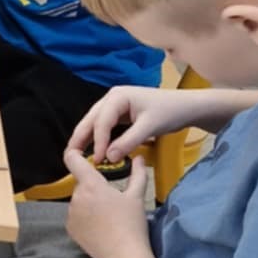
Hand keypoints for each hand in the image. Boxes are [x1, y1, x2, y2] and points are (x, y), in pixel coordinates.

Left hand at [63, 149, 152, 257]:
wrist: (123, 256)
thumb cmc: (131, 225)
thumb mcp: (137, 196)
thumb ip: (138, 173)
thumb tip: (139, 159)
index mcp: (91, 185)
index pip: (73, 160)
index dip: (74, 153)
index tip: (80, 153)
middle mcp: (76, 197)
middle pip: (82, 184)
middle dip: (94, 187)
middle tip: (111, 199)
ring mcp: (71, 214)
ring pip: (79, 201)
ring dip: (89, 203)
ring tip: (108, 216)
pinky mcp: (70, 228)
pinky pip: (76, 216)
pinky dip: (85, 218)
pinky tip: (101, 226)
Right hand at [69, 85, 189, 165]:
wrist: (186, 106)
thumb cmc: (170, 111)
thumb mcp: (150, 127)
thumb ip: (128, 142)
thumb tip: (108, 158)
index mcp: (118, 96)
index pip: (101, 120)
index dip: (97, 141)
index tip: (97, 160)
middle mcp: (112, 98)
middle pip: (91, 119)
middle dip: (80, 137)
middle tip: (71, 157)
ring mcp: (115, 105)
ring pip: (95, 122)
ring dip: (87, 138)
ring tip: (77, 155)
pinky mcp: (120, 113)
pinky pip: (104, 126)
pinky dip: (98, 137)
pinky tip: (95, 149)